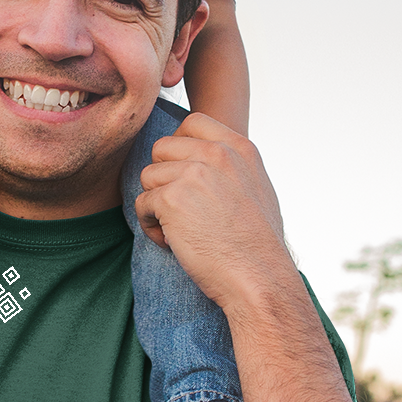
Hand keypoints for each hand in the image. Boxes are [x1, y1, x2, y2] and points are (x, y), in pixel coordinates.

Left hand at [135, 113, 287, 312]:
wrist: (259, 278)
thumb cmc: (258, 245)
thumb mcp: (256, 188)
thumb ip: (230, 167)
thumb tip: (200, 159)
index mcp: (239, 148)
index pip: (193, 123)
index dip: (179, 147)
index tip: (184, 175)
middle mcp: (217, 154)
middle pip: (162, 148)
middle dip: (164, 179)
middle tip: (182, 210)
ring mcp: (193, 173)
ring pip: (148, 176)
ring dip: (156, 205)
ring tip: (180, 231)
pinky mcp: (171, 198)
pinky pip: (142, 204)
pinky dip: (152, 227)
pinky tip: (175, 243)